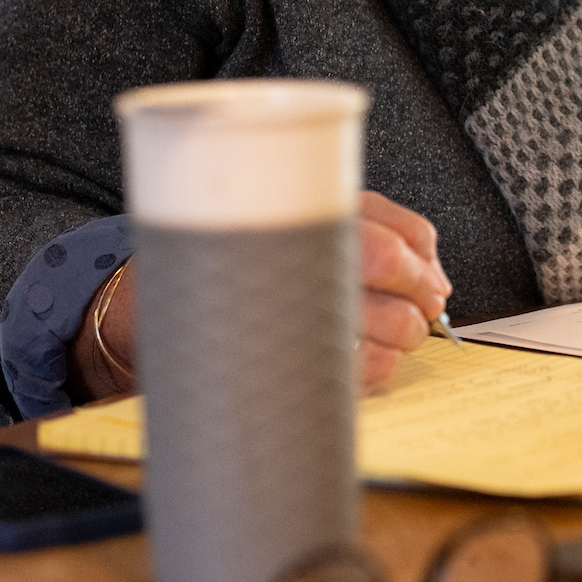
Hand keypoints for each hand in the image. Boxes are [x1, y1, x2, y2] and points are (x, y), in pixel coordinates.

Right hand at [69, 191, 453, 399]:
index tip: (433, 282)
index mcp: (302, 209)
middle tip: (420, 311)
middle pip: (390, 263)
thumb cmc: (233, 268)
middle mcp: (295, 245)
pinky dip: (377, 370)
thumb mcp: (288, 228)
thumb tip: (435, 281)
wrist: (146, 307)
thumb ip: (361, 235)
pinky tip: (367, 363)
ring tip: (394, 338)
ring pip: (384, 321)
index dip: (425, 258)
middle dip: (419, 295)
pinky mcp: (284, 354)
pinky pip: (358, 371)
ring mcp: (290, 301)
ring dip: (404, 336)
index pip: (393, 226)